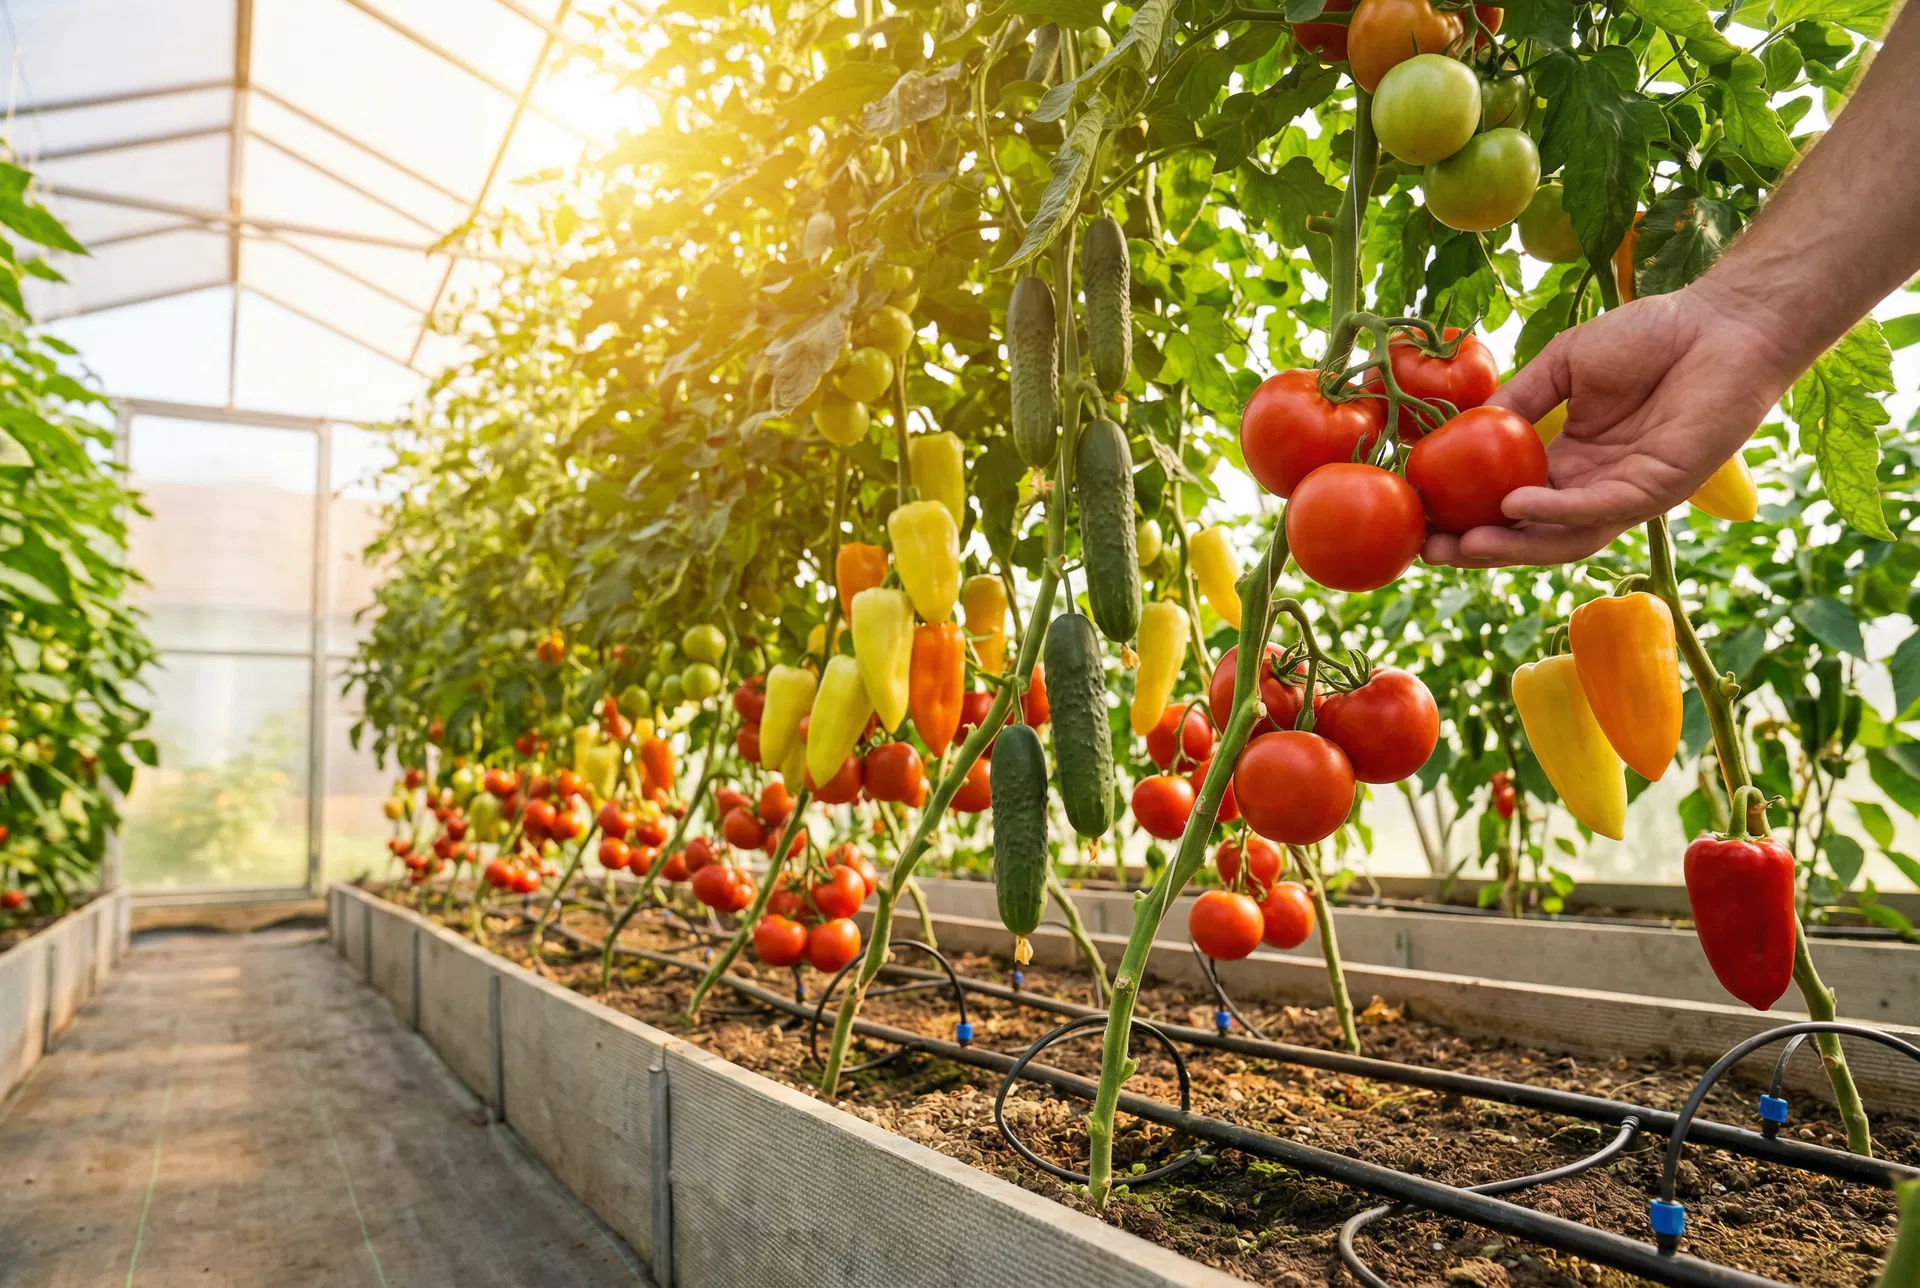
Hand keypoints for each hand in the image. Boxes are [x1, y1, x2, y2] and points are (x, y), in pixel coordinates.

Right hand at [1419, 279, 1800, 567]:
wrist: (1722, 322)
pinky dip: (1555, 513)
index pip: (1509, 499)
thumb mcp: (1563, 363)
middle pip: (1527, 533)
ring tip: (1462, 547)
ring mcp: (1624, 493)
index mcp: (1570, 459)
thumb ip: (1519, 400)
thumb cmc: (1651, 335)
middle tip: (1427, 551)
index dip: (1465, 512)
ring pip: (1560, 539)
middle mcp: (1593, 485)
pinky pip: (1598, 511)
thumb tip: (1462, 427)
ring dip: (1510, 548)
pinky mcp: (1656, 490)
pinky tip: (1515, 505)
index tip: (1419, 513)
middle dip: (1476, 547)